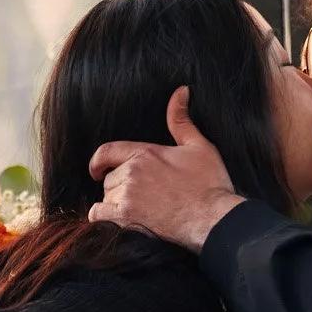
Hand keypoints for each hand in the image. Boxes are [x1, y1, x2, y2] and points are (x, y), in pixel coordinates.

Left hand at [88, 87, 244, 252]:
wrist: (213, 219)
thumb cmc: (210, 184)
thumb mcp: (199, 146)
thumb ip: (181, 120)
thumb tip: (181, 91)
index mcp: (144, 153)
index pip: (106, 152)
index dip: (97, 162)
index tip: (98, 169)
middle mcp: (131, 172)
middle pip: (109, 178)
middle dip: (119, 186)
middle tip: (140, 195)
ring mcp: (127, 196)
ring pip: (105, 197)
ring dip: (115, 203)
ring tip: (138, 209)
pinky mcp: (126, 219)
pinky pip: (98, 215)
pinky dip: (104, 217)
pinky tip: (120, 220)